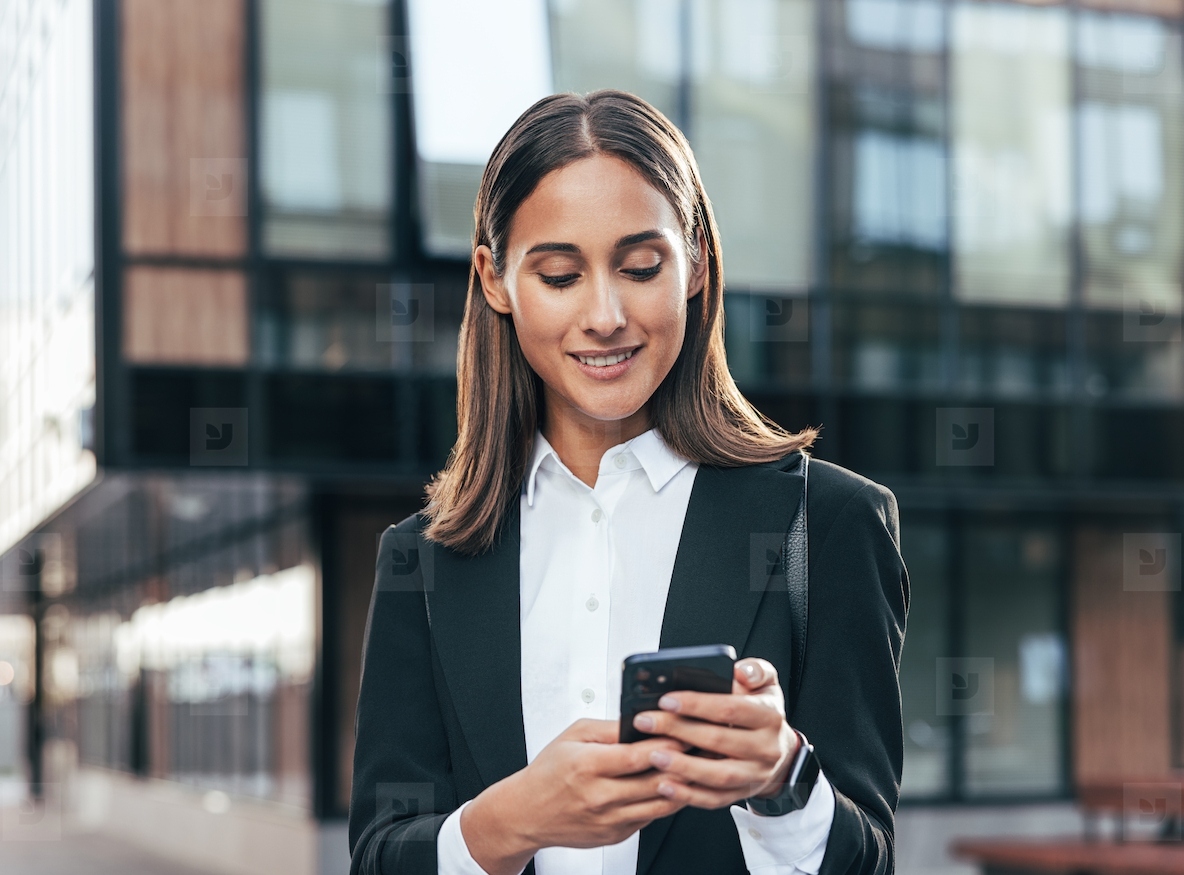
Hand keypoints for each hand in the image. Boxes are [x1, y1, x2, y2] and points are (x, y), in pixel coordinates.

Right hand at [462, 718, 693, 873]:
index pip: (637, 756)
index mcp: (587, 766)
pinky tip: (675, 786)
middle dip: (683, 764)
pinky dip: (665, 801)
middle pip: (654, 782)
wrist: (528, 813)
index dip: (666, 745)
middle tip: (702, 749)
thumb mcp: (573, 735)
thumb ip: (610, 727)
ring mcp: (609, 820)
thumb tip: (642, 720)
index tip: (685, 734)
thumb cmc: (549, 771)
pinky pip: (650, 817)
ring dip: (683, 786)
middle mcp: (599, 796)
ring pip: (659, 804)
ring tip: (697, 768)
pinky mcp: (616, 835)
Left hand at [630, 657, 799, 808]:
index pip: (730, 708)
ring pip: (718, 775)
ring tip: (653, 755)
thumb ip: (755, 670)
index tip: (666, 700)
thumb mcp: (766, 683)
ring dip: (683, 767)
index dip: (697, 703)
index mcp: (769, 716)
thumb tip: (739, 670)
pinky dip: (688, 795)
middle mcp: (766, 747)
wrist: (782, 750)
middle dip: (678, 730)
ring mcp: (755, 774)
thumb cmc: (762, 710)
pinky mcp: (743, 793)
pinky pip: (715, 799)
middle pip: (718, 740)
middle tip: (646, 722)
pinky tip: (665, 785)